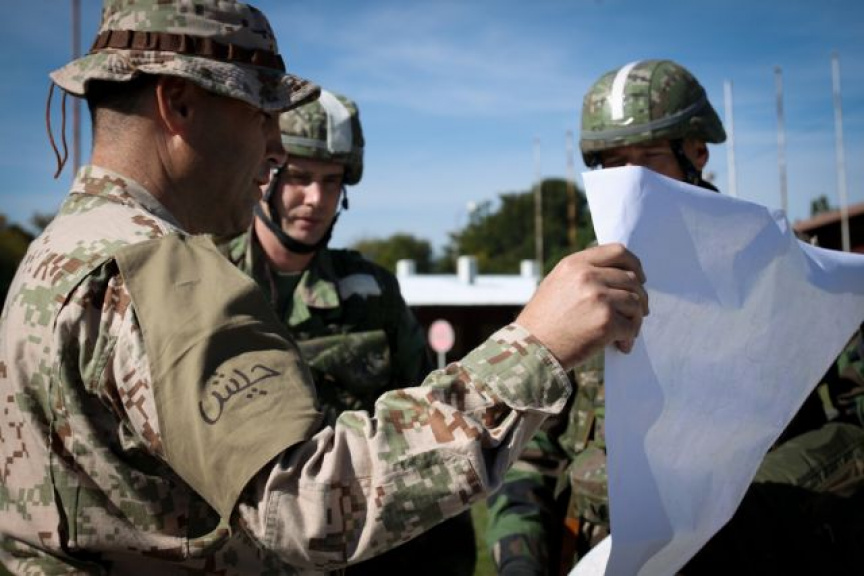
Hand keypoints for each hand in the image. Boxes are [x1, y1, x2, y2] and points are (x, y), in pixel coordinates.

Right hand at [516, 243, 648, 369]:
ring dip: (635, 319)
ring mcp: (598, 298)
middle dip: (639, 297)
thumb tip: (618, 275)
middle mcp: (587, 276)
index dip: (634, 265)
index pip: (618, 252)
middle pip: (631, 280)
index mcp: (575, 264)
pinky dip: (629, 337)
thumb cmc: (543, 321)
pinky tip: (621, 345)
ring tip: (625, 333)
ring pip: (635, 302)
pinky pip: (632, 326)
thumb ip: (583, 274)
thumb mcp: (557, 284)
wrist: (531, 350)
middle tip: (638, 313)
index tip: (639, 279)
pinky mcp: (606, 322)